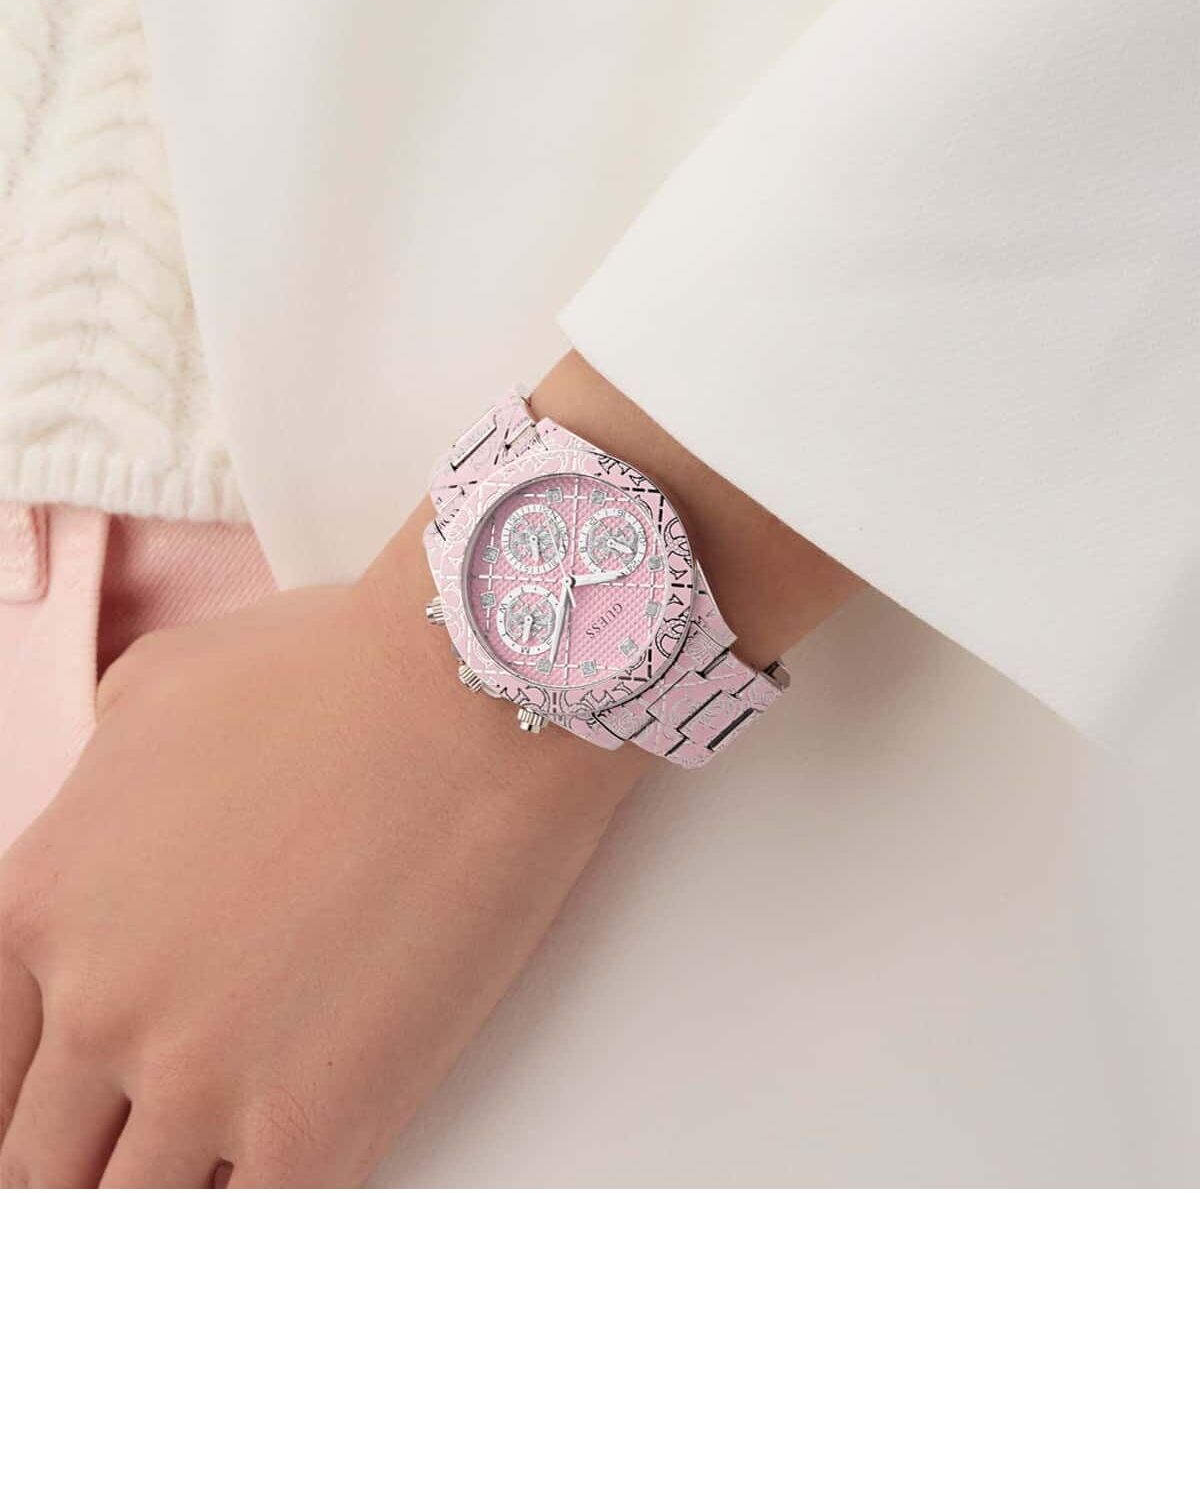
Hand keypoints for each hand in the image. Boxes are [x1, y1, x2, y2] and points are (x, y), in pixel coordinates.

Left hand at [0, 513, 646, 1187]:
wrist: (471, 692)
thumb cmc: (335, 673)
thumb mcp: (155, 691)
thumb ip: (96, 779)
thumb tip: (107, 820)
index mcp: (43, 904)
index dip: (22, 1110)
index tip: (61, 1127)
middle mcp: (101, 1003)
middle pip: (40, 1162)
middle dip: (80, 1175)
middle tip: (122, 1175)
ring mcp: (199, 1075)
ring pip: (129, 1216)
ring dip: (162, 1210)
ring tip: (202, 1197)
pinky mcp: (314, 1123)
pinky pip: (250, 1234)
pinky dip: (248, 1229)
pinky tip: (274, 1204)